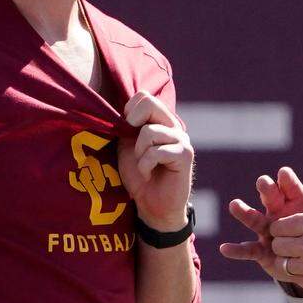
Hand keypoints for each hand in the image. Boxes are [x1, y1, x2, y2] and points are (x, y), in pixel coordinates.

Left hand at [117, 91, 193, 231]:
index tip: (127, 132)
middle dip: (132, 125)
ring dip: (139, 153)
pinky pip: (156, 152)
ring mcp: (181, 139)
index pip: (144, 96)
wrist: (152, 206)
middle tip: (134, 147)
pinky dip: (145, 166)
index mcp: (160, 121)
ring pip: (149, 132)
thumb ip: (126, 126)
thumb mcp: (126, 146)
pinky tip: (149, 174)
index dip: (129, 111)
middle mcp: (173, 126)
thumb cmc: (138, 176)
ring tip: (144, 166)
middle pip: (149, 103)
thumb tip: (117, 111)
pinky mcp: (185, 155)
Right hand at [218, 162, 302, 282]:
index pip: (289, 186)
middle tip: (263, 182)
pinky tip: (225, 249)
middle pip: (270, 197)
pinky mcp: (262, 250)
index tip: (284, 174)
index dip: (287, 180)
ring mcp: (268, 230)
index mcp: (294, 200)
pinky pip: (249, 250)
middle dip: (266, 189)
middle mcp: (277, 211)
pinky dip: (237, 250)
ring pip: (254, 219)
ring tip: (235, 205)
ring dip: (244, 212)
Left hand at [268, 211, 302, 298]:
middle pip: (277, 245)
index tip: (286, 235)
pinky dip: (297, 276)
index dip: (280, 231)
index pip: (278, 226)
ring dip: (287, 263)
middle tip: (292, 250)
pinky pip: (292, 279)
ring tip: (299, 262)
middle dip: (281, 247)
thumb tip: (281, 228)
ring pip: (280, 264)